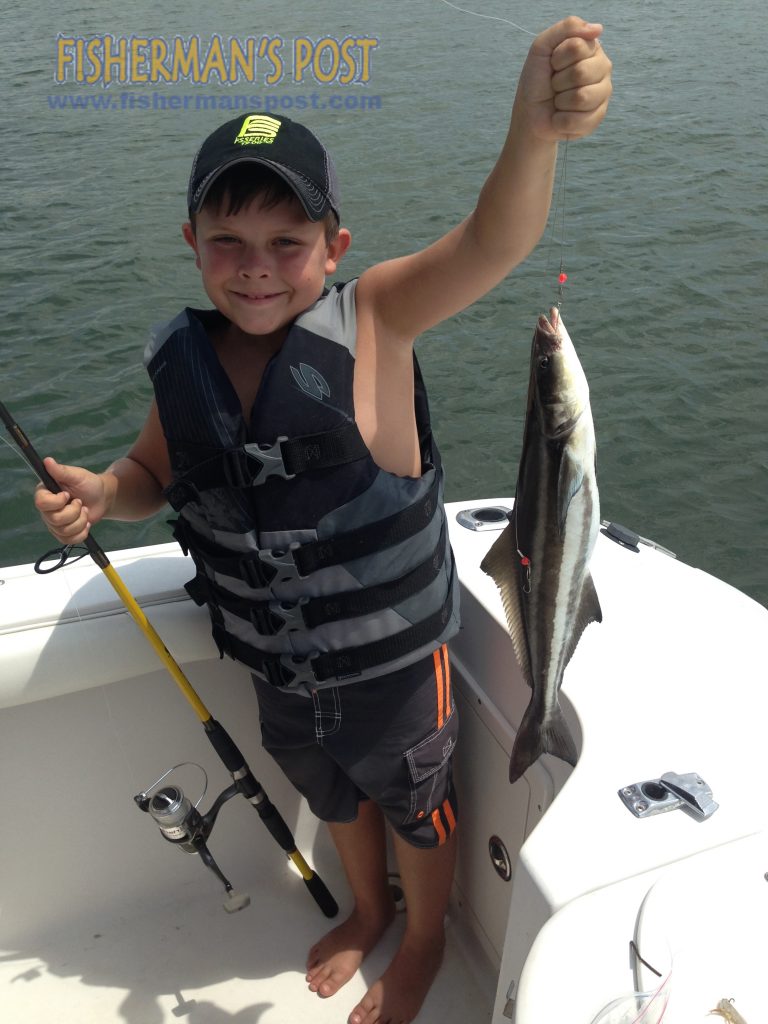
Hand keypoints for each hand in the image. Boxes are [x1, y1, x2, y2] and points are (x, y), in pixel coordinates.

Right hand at [33, 457, 108, 543]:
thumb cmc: (89, 484)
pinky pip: (68, 540)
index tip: (67, 495)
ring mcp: (54, 523)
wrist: (102, 498)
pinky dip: (81, 533)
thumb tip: (47, 461)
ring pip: (63, 531)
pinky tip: (86, 523)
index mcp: (46, 492)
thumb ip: (61, 471)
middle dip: (74, 512)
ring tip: (85, 511)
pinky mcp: (63, 533)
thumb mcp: (77, 475)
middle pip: (54, 519)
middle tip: (80, 503)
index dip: (56, 502)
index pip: (41, 503)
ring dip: (80, 521)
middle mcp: (47, 509)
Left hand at [516, 16, 612, 141]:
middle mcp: (603, 68)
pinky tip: (562, 117)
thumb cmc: (537, 80)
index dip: (557, 59)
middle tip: (555, 85)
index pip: (577, 47)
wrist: (530, 113)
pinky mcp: (598, 118)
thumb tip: (598, 28)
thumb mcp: (542, 47)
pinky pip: (580, 120)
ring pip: (581, 98)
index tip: (552, 64)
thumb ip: (566, 28)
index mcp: (591, 48)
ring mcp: (603, 94)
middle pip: (581, 73)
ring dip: (560, 102)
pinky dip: (561, 121)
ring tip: (559, 101)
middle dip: (559, 82)